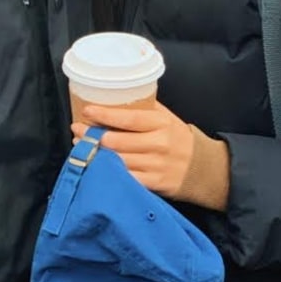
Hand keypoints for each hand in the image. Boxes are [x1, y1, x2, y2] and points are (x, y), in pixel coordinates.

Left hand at [71, 101, 194, 199]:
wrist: (204, 168)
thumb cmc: (179, 138)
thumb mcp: (167, 118)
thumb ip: (145, 108)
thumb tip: (115, 96)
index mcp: (160, 124)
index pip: (128, 119)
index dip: (104, 115)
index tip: (86, 111)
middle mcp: (158, 144)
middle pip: (117, 142)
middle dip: (91, 136)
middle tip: (76, 129)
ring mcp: (155, 166)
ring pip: (117, 161)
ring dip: (94, 154)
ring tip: (80, 146)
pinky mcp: (153, 184)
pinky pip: (125, 179)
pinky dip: (107, 173)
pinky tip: (95, 167)